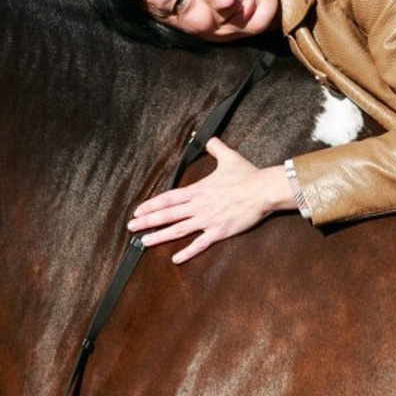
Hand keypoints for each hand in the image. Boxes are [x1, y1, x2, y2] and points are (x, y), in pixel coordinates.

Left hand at [127, 139, 294, 262]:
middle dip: (147, 222)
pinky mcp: (220, 231)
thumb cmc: (248, 174)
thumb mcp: (229, 157)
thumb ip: (215, 147)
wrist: (263, 190)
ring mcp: (208, 220)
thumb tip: (207, 136)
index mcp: (198, 190)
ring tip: (143, 242)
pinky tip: (175, 259)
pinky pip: (200, 244)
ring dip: (159, 236)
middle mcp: (199, 206)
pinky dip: (187, 252)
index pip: (168, 198)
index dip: (151, 205)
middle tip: (131, 228)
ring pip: (178, 230)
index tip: (138, 211)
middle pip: (168, 215)